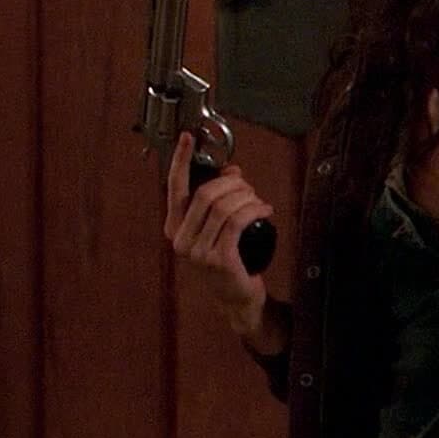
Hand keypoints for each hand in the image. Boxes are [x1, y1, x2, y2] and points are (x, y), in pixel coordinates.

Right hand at [163, 132, 284, 352]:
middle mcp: (180, 240)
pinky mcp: (218, 260)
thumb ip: (217, 200)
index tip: (187, 138)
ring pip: (224, 206)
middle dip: (231, 183)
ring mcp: (197, 252)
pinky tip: (265, 210)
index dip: (181, 160)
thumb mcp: (216, 228)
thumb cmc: (227, 259)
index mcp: (174, 228)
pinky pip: (237, 222)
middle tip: (247, 186)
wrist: (236, 298)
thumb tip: (231, 170)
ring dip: (246, 197)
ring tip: (258, 201)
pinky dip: (254, 210)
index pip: (174, 187)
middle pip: (205, 193)